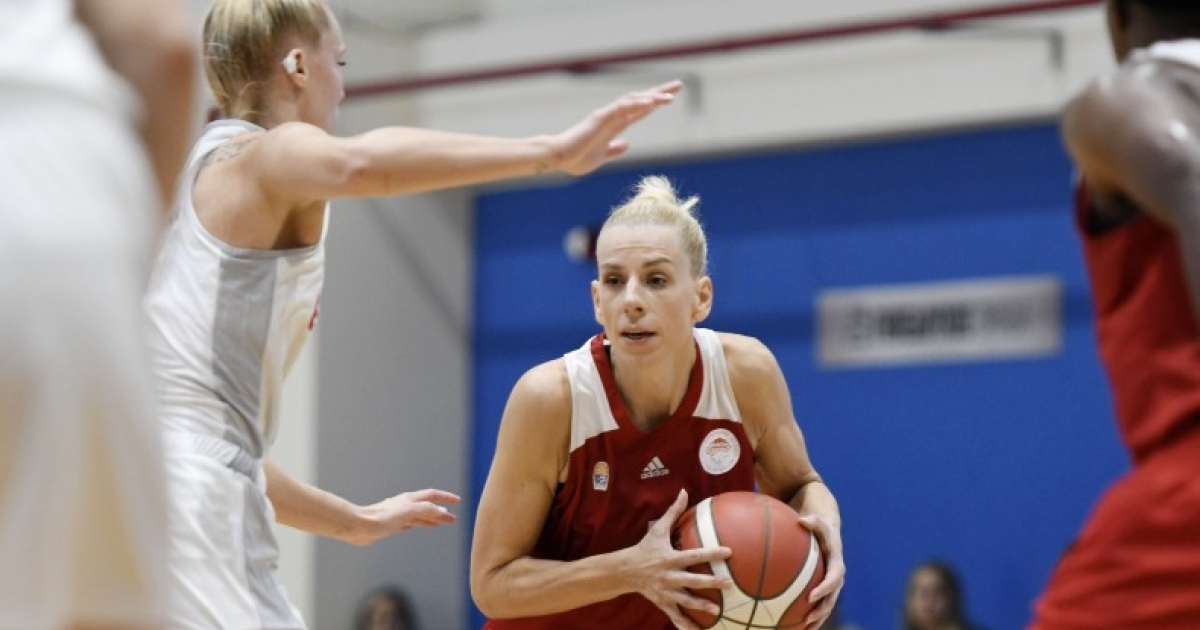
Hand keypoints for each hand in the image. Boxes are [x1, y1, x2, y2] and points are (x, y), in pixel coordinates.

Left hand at [352, 488, 460, 545]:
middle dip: (441, 512)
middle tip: (453, 519)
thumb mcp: (408, 512)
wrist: (360, 526)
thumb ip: (426, 510)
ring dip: (430, 518)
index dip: (445, 498)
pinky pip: (408, 523)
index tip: (457, 501)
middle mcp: (404, 505)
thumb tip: (442, 511)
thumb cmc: (382, 518)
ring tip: (440, 524)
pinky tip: (416, 527)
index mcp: (409, 500)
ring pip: (419, 515)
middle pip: (427, 506)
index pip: (432, 496)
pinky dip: (416, 524)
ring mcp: (397, 514)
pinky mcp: (390, 524)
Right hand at [549, 80, 682, 175]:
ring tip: (670, 95)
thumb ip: (614, 150)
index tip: (671, 97)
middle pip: (640, 101)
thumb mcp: (601, 157)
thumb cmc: (576, 158)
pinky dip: (637, 104)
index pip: (640, 111)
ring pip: (634, 101)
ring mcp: (607, 116)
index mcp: (614, 125)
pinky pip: (622, 108)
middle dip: (659, 93)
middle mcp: (612, 116)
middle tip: (678, 85)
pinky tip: (651, 102)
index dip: (655, 103)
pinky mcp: (600, 118)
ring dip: (652, 97)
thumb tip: (626, 145)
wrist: (559, 158)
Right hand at [631, 489, 732, 629]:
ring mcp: (665, 591)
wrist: (624, 570)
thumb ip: (673, 512)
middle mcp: (669, 576)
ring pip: (684, 600)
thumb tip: (684, 492)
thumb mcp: (657, 529)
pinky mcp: (662, 602)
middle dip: (710, 583)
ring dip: (700, 606)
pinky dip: (685, 625)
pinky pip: (675, 616)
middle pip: (692, 580)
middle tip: (728, 585)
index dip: (711, 554)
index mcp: (670, 558)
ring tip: (716, 612)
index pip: (694, 555)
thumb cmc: (645, 548)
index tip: (728, 552)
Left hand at [798, 513, 845, 629]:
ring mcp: (831, 582)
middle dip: (822, 609)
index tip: (811, 596)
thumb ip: (813, 521)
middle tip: (808, 619)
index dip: (824, 588)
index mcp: (836, 561)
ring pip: (827, 604)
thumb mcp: (818, 520)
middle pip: (832, 597)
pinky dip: (812, 614)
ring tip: (805, 629)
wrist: (827, 528)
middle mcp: (836, 575)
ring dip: (818, 618)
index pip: (834, 578)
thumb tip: (802, 520)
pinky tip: (798, 625)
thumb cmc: (819, 524)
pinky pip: (819, 602)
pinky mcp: (823, 586)